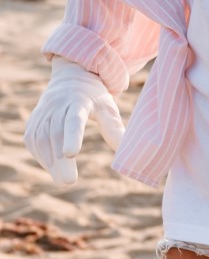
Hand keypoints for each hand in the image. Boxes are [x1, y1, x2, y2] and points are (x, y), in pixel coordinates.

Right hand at [23, 57, 124, 185]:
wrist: (72, 77)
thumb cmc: (94, 96)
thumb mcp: (107, 107)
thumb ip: (113, 128)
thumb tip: (126, 152)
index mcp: (79, 100)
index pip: (74, 119)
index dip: (72, 136)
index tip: (71, 154)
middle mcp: (57, 105)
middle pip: (56, 133)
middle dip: (60, 160)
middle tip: (68, 181)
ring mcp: (43, 112)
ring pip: (41, 138)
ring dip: (50, 162)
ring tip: (62, 180)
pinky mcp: (34, 120)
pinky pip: (33, 139)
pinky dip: (41, 155)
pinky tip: (52, 167)